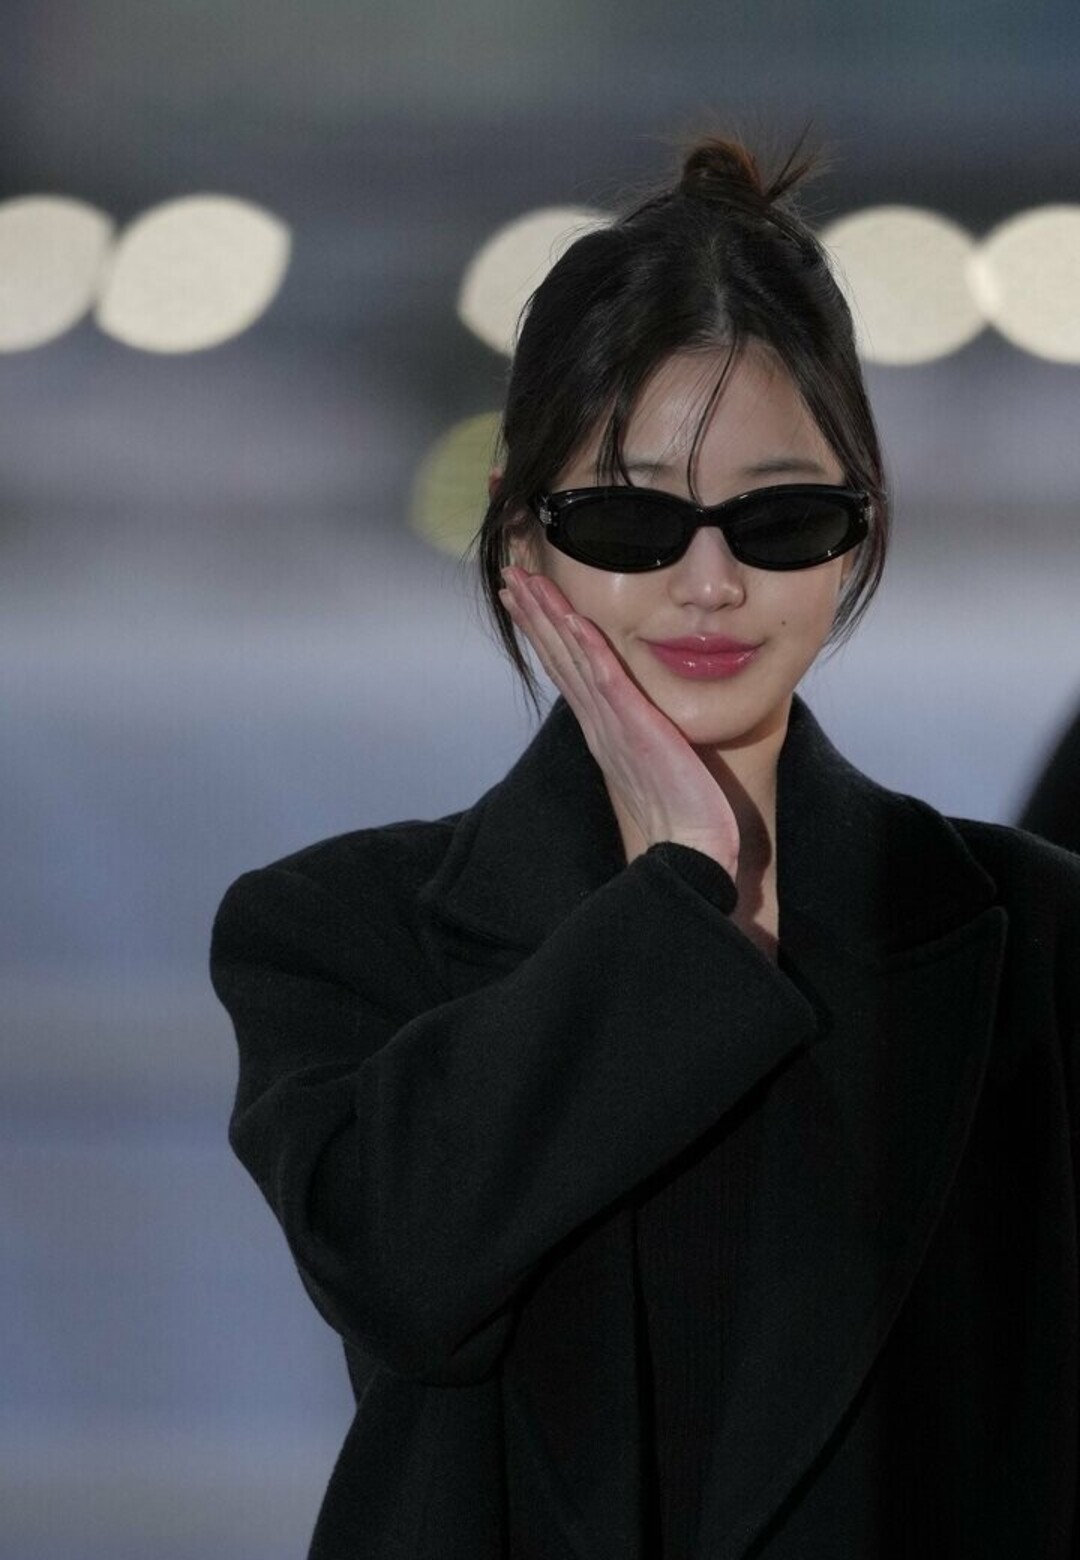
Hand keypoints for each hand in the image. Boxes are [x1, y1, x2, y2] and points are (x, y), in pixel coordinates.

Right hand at [499, 567, 740, 876]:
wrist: (688, 848)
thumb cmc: (681, 812)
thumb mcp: (653, 759)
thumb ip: (640, 730)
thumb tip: (639, 716)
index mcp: (601, 726)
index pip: (565, 667)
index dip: (542, 630)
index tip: (522, 597)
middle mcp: (597, 720)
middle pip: (557, 655)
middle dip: (532, 612)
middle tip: (510, 574)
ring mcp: (611, 722)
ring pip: (570, 658)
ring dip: (546, 617)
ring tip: (524, 581)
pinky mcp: (633, 727)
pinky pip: (605, 679)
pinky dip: (586, 648)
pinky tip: (572, 618)